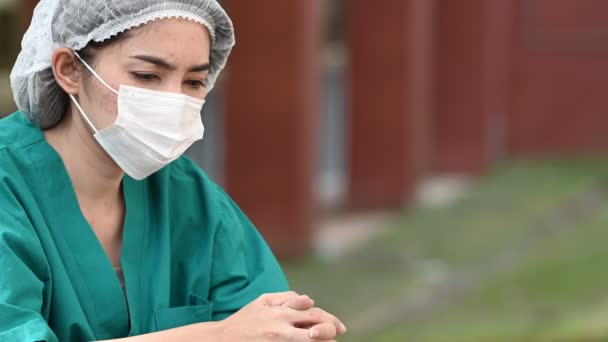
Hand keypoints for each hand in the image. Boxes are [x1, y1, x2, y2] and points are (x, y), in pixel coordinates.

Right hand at [217, 291, 346, 340]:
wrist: (220, 340)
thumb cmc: (244, 320)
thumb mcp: (262, 302)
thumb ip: (285, 298)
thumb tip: (308, 299)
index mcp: (280, 313)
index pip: (314, 314)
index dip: (330, 321)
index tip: (340, 328)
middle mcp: (281, 328)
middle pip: (316, 329)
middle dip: (332, 332)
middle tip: (340, 335)